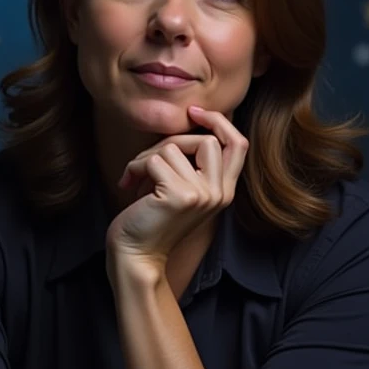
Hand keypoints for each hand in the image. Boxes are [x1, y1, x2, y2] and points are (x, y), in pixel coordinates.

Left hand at [105, 106, 248, 269]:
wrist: (136, 256)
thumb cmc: (151, 220)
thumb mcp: (182, 189)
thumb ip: (193, 163)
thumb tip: (188, 122)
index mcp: (224, 192)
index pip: (239, 144)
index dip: (220, 122)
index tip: (195, 112)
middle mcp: (219, 193)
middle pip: (207, 139)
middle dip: (171, 141)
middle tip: (148, 161)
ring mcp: (202, 194)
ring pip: (173, 147)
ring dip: (145, 157)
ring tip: (136, 178)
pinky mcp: (180, 195)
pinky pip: (154, 159)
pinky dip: (135, 167)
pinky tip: (129, 184)